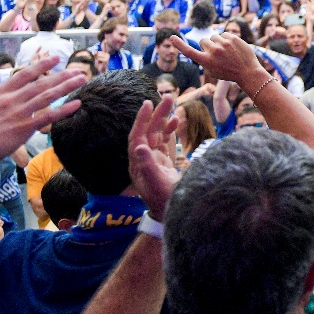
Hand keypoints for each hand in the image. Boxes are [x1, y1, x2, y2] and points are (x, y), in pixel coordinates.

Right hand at [0, 58, 84, 172]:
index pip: (23, 75)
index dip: (41, 65)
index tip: (54, 59)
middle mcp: (10, 100)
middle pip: (40, 83)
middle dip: (61, 75)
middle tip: (77, 69)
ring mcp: (17, 114)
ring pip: (47, 96)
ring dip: (66, 86)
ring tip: (81, 79)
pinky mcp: (22, 129)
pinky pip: (48, 117)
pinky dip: (64, 110)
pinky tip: (77, 103)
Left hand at [128, 97, 180, 216]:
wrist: (172, 215)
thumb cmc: (165, 201)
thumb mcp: (156, 184)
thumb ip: (148, 165)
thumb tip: (140, 147)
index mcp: (138, 163)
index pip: (137, 136)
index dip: (141, 119)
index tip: (147, 103)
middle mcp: (144, 160)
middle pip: (148, 132)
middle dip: (157, 114)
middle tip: (167, 97)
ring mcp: (154, 161)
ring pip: (157, 135)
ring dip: (164, 119)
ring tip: (172, 103)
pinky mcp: (164, 164)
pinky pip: (165, 143)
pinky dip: (169, 131)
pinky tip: (176, 121)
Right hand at [173, 33, 263, 85]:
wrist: (248, 72)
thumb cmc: (228, 73)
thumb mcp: (212, 71)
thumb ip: (205, 58)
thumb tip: (204, 44)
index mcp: (206, 62)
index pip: (189, 51)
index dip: (179, 45)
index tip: (171, 37)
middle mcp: (213, 52)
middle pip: (203, 40)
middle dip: (207, 45)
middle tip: (217, 53)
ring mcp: (223, 44)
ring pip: (214, 37)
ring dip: (218, 42)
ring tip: (227, 52)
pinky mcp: (232, 38)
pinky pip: (224, 34)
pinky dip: (227, 39)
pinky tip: (233, 48)